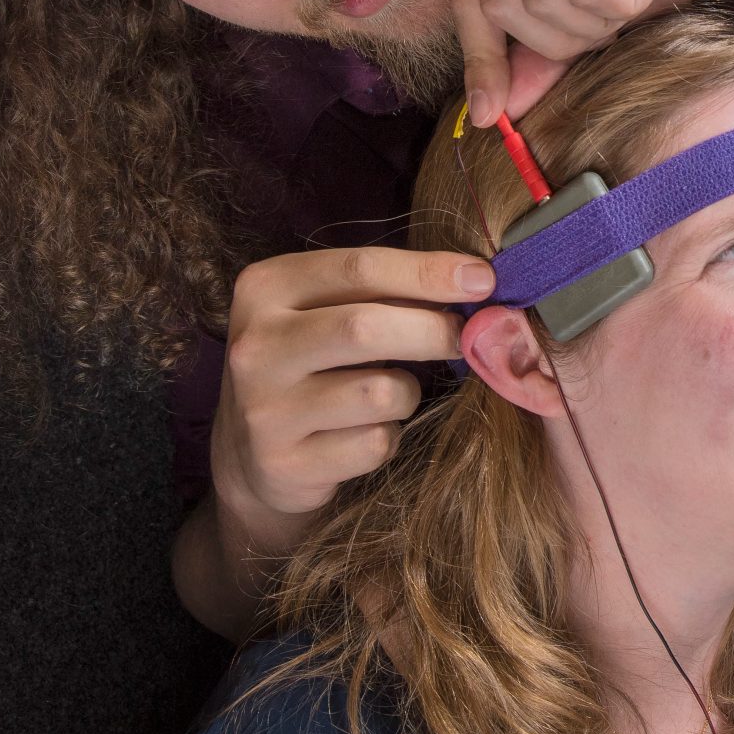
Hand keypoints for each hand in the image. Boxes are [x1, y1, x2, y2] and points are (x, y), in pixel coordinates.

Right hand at [210, 245, 492, 543]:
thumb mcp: (327, 310)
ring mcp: (265, 409)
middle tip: (466, 338)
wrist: (251, 452)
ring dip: (407, 393)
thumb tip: (474, 282)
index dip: (428, 272)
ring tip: (391, 393)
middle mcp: (256, 346)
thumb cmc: (311, 363)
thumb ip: (386, 290)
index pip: (359, 269)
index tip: (483, 280)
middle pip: (365, 327)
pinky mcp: (285, 464)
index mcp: (266, 288)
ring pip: (379, 392)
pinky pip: (375, 444)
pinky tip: (366, 433)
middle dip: (432, 330)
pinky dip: (389, 437)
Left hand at [454, 0, 733, 123]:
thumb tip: (496, 109)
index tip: (494, 114)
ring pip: (545, 1)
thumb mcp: (595, 8)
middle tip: (612, 13)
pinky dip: (628, 1)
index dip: (482, 58)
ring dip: (600, 19)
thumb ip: (543, 50)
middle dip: (561, 37)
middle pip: (502, 4)